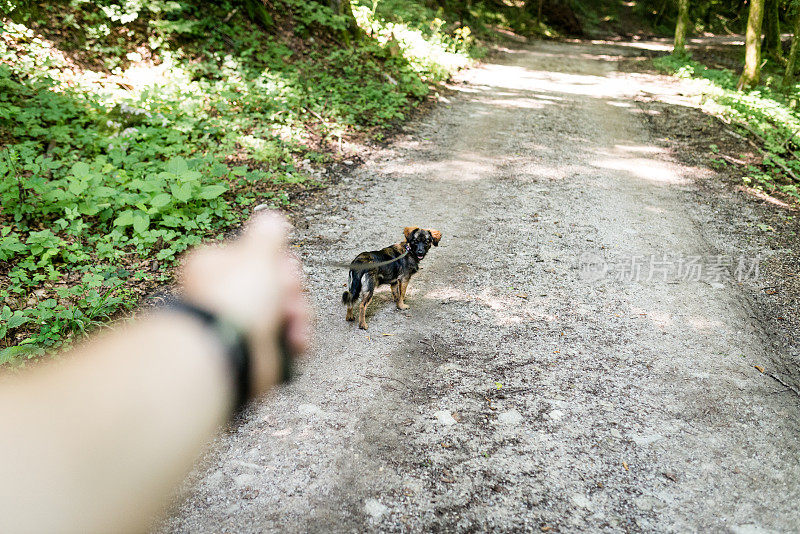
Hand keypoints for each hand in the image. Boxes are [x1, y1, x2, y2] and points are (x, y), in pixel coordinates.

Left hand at [179, 213, 310, 395]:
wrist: (229, 351)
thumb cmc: (235, 300)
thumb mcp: (257, 253)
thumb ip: (269, 234)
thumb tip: (272, 217)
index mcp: (218, 267)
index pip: (259, 257)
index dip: (279, 261)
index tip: (284, 265)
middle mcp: (228, 295)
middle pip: (276, 284)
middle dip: (291, 289)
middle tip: (286, 293)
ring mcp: (242, 323)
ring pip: (286, 311)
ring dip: (298, 314)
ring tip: (291, 322)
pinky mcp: (257, 348)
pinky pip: (287, 336)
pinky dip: (295, 338)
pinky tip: (294, 339)